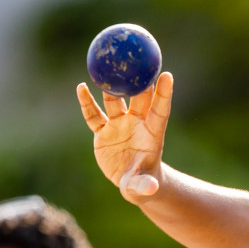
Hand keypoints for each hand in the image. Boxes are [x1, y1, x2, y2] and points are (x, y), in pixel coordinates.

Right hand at [76, 71, 173, 201]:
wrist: (131, 183)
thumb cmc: (143, 182)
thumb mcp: (143, 187)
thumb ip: (145, 185)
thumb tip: (151, 188)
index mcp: (152, 134)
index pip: (159, 110)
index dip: (164, 93)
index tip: (167, 74)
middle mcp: (136, 124)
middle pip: (138, 98)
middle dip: (137, 81)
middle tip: (135, 60)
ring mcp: (119, 126)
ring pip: (114, 102)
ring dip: (111, 87)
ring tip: (106, 69)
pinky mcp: (103, 132)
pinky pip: (94, 115)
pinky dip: (87, 103)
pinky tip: (81, 88)